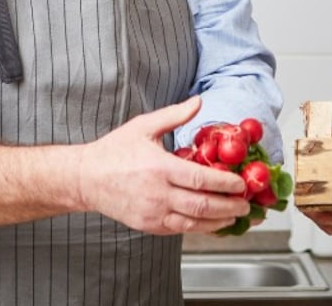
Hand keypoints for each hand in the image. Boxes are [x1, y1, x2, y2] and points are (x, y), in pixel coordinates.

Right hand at [78, 97, 250, 234]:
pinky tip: (214, 224)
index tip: (242, 183)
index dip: (225, 183)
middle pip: (202, 205)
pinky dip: (200, 229)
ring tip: (236, 217)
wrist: (85, 179)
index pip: (201, 179)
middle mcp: (157, 194)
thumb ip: (174, 115)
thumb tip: (199, 101)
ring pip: (194, 222)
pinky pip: (180, 229)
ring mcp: (152, 213)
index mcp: (159, 168)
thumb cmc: (114, 151)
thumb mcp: (143, 126)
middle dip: (229, 206)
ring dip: (219, 222)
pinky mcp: (148, 225)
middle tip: (246, 205)